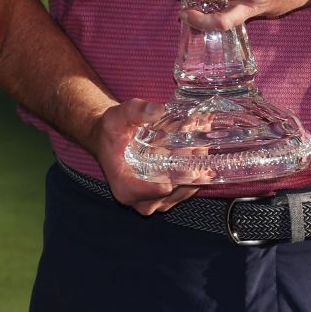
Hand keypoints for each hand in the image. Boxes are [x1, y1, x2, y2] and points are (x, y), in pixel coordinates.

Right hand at [89, 98, 203, 214]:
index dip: (174, 174)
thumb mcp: (117, 117)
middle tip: (198, 145)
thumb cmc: (111, 131)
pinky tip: (199, 154)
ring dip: (195, 169)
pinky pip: (185, 190)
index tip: (185, 155)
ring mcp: (154, 201)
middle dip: (189, 167)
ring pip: (183, 191)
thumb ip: (135, 111)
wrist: (110, 140)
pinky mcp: (165, 197)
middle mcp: (140, 200)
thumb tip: (158, 110)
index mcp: (124, 186)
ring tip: (200, 146)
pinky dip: (195, 172)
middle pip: (173, 190)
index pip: (156, 189)